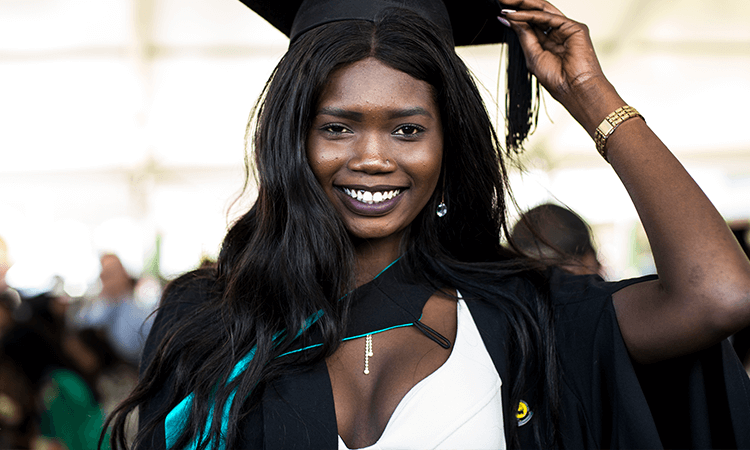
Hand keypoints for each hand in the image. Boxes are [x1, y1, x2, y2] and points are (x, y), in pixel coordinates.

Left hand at [499, 0, 621, 133]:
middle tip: (501, 1)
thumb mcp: (532, 55)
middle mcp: (557, 33)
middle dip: (518, 5)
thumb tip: (508, 18)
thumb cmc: (557, 79)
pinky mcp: (574, 27)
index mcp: (548, 42)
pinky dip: (530, 14)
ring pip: (542, 10)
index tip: (499, 12)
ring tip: (505, 2)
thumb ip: (524, 36)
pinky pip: (548, 17)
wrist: (574, 89)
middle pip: (535, 13)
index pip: (530, 23)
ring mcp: (566, 29)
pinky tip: (515, 14)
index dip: (515, 16)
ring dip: (523, 4)